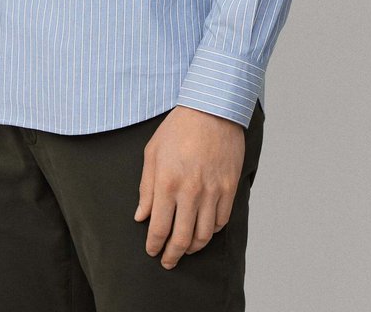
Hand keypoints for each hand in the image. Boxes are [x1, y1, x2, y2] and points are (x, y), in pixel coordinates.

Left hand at [134, 105, 244, 268]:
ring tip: (185, 249)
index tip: (152, 251)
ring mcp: (213, 191)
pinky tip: (204, 230)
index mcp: (167, 183)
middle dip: (172, 256)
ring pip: (204, 235)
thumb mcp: (152, 153)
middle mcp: (191, 191)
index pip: (159, 228)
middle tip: (167, 261)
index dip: (154, 246)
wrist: (212, 109)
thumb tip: (141, 216)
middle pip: (182, 239)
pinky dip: (212, 231)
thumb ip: (146, 188)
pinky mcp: (229, 188)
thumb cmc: (178, 128)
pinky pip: (222, 221)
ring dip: (193, 248)